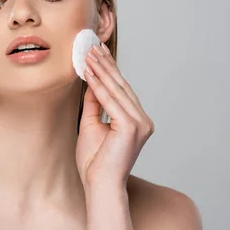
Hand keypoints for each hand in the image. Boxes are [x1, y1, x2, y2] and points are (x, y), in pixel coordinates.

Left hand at [76, 43, 154, 190]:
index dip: (109, 69)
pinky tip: (87, 72)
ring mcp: (140, 123)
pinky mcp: (131, 127)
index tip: (97, 52)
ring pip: (115, 90)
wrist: (98, 184)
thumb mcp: (91, 125)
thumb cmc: (94, 161)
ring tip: (87, 54)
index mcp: (136, 120)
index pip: (121, 89)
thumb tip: (90, 82)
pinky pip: (110, 100)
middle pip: (120, 86)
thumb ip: (93, 104)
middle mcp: (142, 120)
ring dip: (100, 70)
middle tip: (92, 45)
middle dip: (105, 64)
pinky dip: (97, 84)